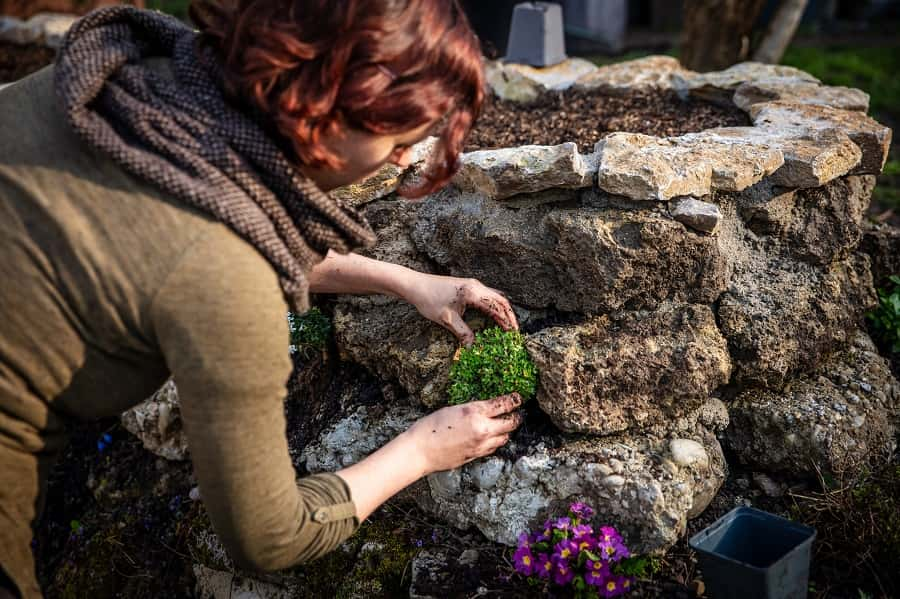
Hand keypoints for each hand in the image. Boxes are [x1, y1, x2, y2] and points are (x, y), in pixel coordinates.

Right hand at [403, 393, 523, 473]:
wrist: (420, 450)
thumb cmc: (431, 426)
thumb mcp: (454, 409)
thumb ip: (473, 409)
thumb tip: (486, 410)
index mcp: (474, 412)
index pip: (503, 404)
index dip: (514, 400)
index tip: (518, 398)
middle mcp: (482, 429)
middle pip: (511, 423)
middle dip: (516, 417)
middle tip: (517, 413)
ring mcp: (481, 444)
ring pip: (504, 438)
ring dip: (506, 431)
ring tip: (504, 425)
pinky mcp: (477, 456)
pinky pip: (494, 448)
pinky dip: (496, 442)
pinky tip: (490, 437)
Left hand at [404, 274, 518, 345]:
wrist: (415, 285)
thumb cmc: (429, 300)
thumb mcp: (447, 320)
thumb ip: (463, 333)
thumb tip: (473, 348)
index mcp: (473, 292)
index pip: (497, 307)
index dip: (507, 321)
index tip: (514, 334)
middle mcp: (476, 286)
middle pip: (501, 300)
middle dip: (509, 316)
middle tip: (515, 331)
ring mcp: (472, 285)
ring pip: (495, 296)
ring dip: (502, 310)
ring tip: (507, 325)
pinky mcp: (467, 287)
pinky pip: (487, 296)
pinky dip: (493, 306)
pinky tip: (492, 316)